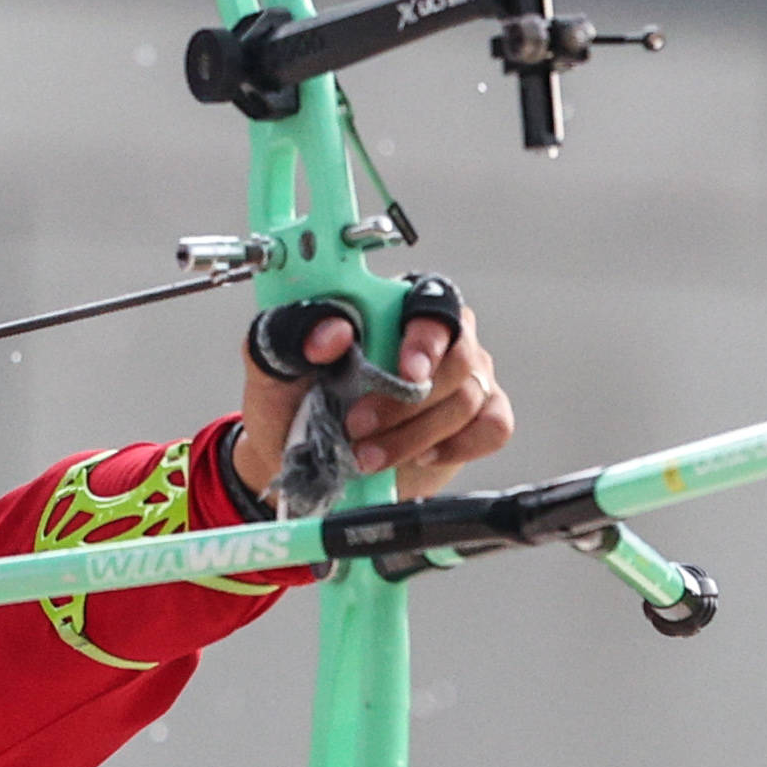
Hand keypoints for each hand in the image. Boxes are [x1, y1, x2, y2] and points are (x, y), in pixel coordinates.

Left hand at [229, 299, 514, 502]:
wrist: (302, 464)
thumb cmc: (291, 403)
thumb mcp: (272, 367)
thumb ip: (290, 335)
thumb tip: (332, 332)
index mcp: (392, 308)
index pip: (431, 302)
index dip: (425, 337)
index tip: (405, 373)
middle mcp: (438, 337)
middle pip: (457, 356)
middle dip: (408, 402)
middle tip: (358, 426)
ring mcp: (464, 377)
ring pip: (468, 398)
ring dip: (414, 435)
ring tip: (366, 456)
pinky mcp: (477, 419)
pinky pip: (493, 427)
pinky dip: (457, 446)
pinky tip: (420, 457)